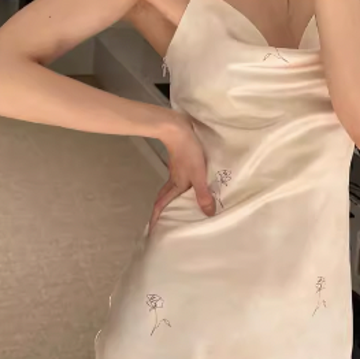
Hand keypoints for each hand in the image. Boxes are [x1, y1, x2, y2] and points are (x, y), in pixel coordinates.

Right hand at [150, 114, 214, 231]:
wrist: (178, 129)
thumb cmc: (188, 152)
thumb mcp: (198, 175)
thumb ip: (203, 194)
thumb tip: (208, 214)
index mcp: (176, 186)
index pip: (161, 205)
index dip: (156, 217)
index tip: (151, 229)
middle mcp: (174, 180)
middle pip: (164, 198)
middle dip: (162, 210)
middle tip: (164, 221)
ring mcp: (177, 170)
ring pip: (172, 188)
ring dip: (173, 198)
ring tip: (180, 207)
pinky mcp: (181, 161)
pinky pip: (179, 179)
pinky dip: (182, 186)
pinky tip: (190, 185)